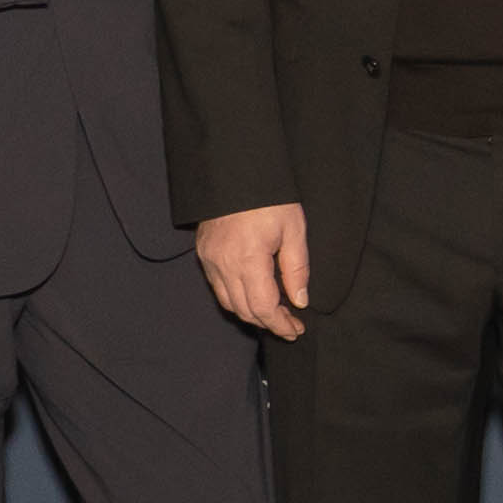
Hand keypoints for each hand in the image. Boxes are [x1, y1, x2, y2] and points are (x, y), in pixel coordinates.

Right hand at [196, 201, 310, 341]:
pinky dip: (236, 299)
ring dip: (251, 314)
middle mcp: (224, 264)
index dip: (280, 325)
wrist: (236, 172)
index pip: (263, 308)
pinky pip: (218, 287)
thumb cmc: (269, 197)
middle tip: (291, 325)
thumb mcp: (294, 229)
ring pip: (228, 303)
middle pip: (245, 311)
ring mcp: (210, 260)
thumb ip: (297, 269)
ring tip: (274, 315)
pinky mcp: (203, 253)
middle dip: (268, 323)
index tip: (296, 330)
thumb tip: (299, 301)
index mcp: (248, 259)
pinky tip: (253, 296)